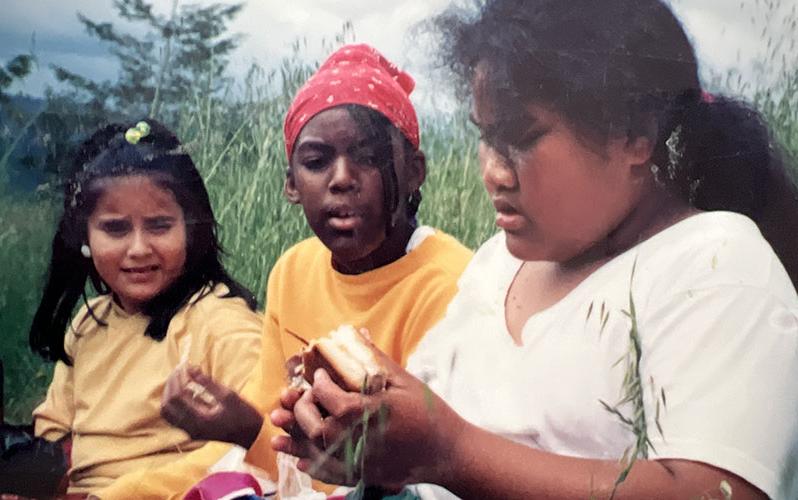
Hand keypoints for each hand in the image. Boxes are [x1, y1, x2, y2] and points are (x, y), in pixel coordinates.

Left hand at [161, 365, 262, 447]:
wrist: (252, 435)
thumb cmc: (244, 415)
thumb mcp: (228, 395)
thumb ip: (207, 383)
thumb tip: (190, 368)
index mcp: (200, 421)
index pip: (177, 398)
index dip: (177, 379)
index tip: (184, 366)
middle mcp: (190, 429)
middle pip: (167, 406)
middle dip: (170, 385)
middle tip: (179, 370)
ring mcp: (190, 432)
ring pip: (167, 413)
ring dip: (169, 394)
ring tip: (179, 379)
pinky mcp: (192, 431)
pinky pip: (174, 416)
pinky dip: (174, 402)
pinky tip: (184, 390)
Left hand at [270, 333, 465, 487]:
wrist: (448, 452)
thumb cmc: (429, 413)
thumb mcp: (405, 382)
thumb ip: (376, 361)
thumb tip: (357, 334)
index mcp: (371, 412)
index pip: (332, 399)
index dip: (319, 386)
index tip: (318, 377)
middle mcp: (361, 439)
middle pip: (318, 428)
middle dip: (302, 411)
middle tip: (303, 398)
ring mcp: (361, 461)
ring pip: (318, 453)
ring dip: (295, 441)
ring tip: (278, 431)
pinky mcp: (364, 475)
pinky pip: (331, 474)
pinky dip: (312, 467)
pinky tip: (300, 459)